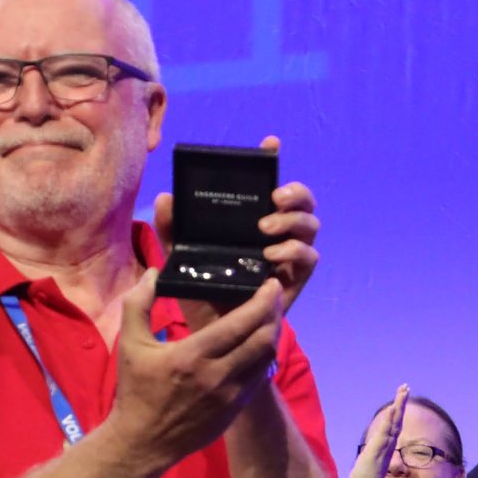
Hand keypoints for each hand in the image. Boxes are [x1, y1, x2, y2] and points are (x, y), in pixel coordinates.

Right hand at [108, 264, 284, 470]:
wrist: (143, 441)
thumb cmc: (135, 390)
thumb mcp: (130, 344)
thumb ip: (138, 303)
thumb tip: (155, 272)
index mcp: (192, 355)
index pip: (240, 323)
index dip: (262, 301)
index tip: (271, 284)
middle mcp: (217, 375)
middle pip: (263, 339)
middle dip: (274, 313)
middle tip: (274, 296)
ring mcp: (230, 395)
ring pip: (267, 359)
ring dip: (272, 334)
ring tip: (270, 317)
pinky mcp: (235, 409)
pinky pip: (260, 378)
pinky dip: (264, 358)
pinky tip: (259, 345)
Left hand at [150, 135, 320, 308]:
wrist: (214, 334)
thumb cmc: (201, 289)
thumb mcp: (181, 256)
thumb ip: (172, 228)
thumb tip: (166, 197)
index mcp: (251, 218)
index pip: (267, 182)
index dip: (272, 159)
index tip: (269, 143)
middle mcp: (276, 231)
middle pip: (302, 200)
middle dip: (295, 192)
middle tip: (273, 198)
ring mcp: (289, 254)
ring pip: (311, 224)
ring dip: (292, 222)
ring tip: (265, 230)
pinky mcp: (296, 279)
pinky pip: (310, 257)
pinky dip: (295, 251)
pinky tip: (272, 255)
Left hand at [351, 383, 407, 477]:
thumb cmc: (367, 474)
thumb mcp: (371, 456)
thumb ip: (375, 450)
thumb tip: (375, 446)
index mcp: (387, 442)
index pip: (395, 422)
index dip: (398, 409)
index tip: (401, 395)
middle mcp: (388, 441)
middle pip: (397, 418)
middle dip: (401, 402)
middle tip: (405, 387)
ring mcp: (384, 443)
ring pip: (394, 421)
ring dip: (398, 406)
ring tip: (402, 392)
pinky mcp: (378, 447)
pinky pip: (385, 430)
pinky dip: (390, 419)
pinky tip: (393, 409)